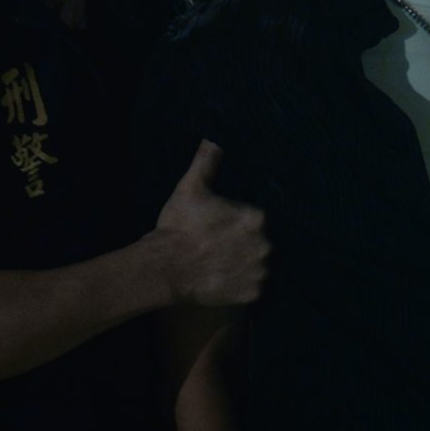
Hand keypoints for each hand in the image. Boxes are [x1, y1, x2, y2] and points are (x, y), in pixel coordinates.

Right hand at [147, 140, 268, 306]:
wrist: (165, 267)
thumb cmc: (178, 226)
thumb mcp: (190, 188)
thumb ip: (206, 161)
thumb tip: (214, 137)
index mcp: (256, 219)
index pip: (257, 219)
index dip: (238, 222)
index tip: (222, 226)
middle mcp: (264, 245)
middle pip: (260, 242)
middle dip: (244, 243)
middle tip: (220, 246)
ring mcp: (259, 271)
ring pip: (259, 264)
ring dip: (246, 264)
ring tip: (222, 263)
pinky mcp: (252, 293)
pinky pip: (254, 287)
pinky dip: (242, 284)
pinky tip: (225, 277)